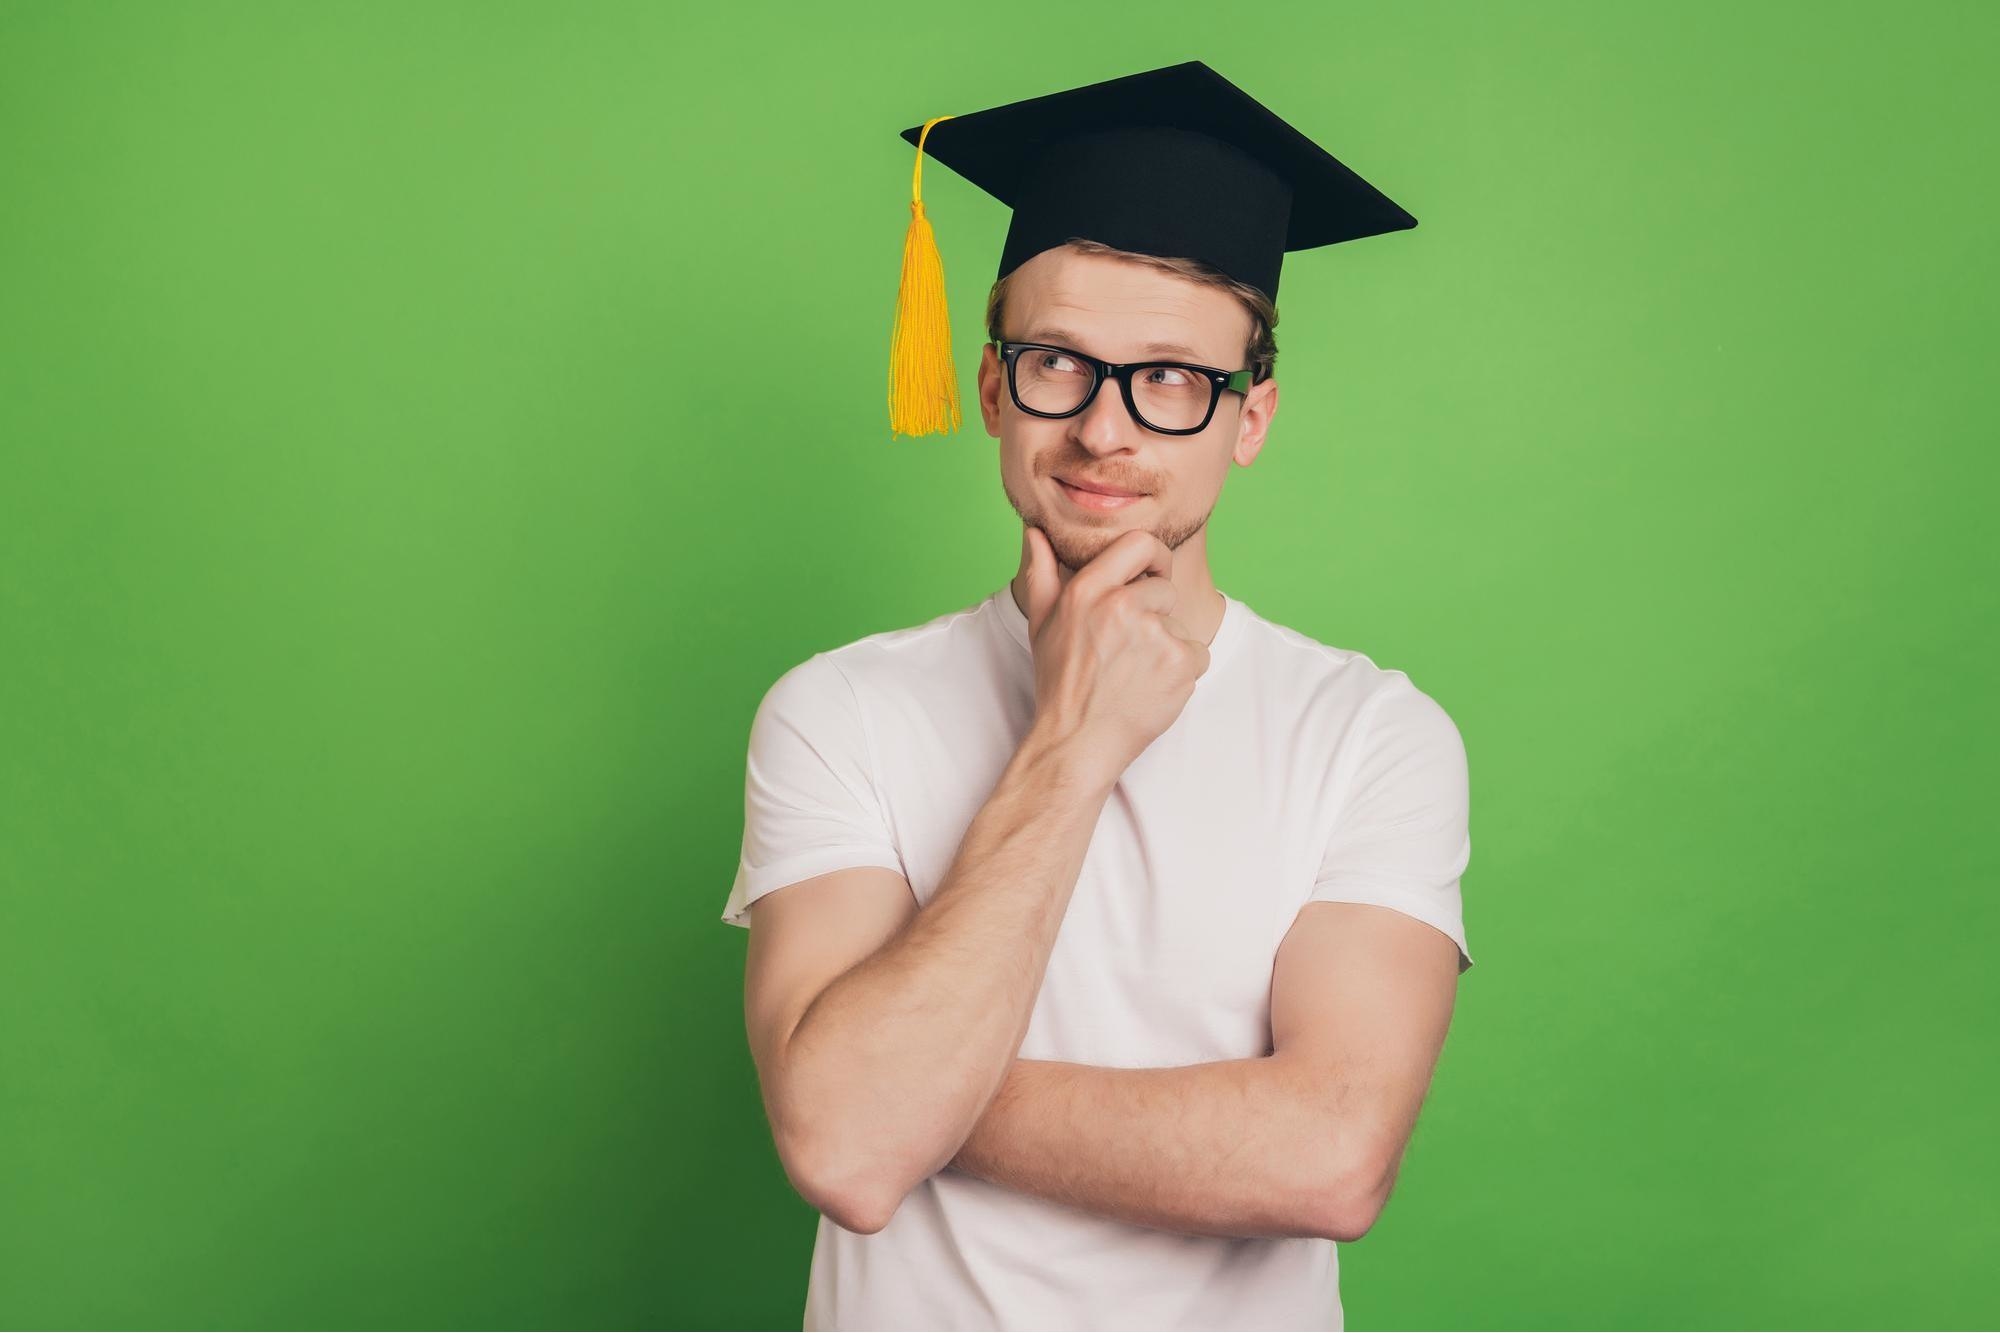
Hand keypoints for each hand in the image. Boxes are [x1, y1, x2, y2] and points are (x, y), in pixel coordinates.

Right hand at [1017, 524, 1208, 779]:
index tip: (1152, 574)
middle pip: (1165, 588)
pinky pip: (1197, 653)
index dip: (1154, 557)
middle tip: (1130, 648)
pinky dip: (1182, 671)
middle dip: (1156, 613)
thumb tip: (1035, 531)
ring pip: (1181, 624)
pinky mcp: (1180, 662)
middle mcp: (1121, 606)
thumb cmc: (1059, 683)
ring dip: (1168, 646)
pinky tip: (1152, 687)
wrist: (1078, 742)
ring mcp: (1154, 634)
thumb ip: (1041, 572)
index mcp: (1087, 590)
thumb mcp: (1041, 624)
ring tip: (1136, 673)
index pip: (1140, 543)